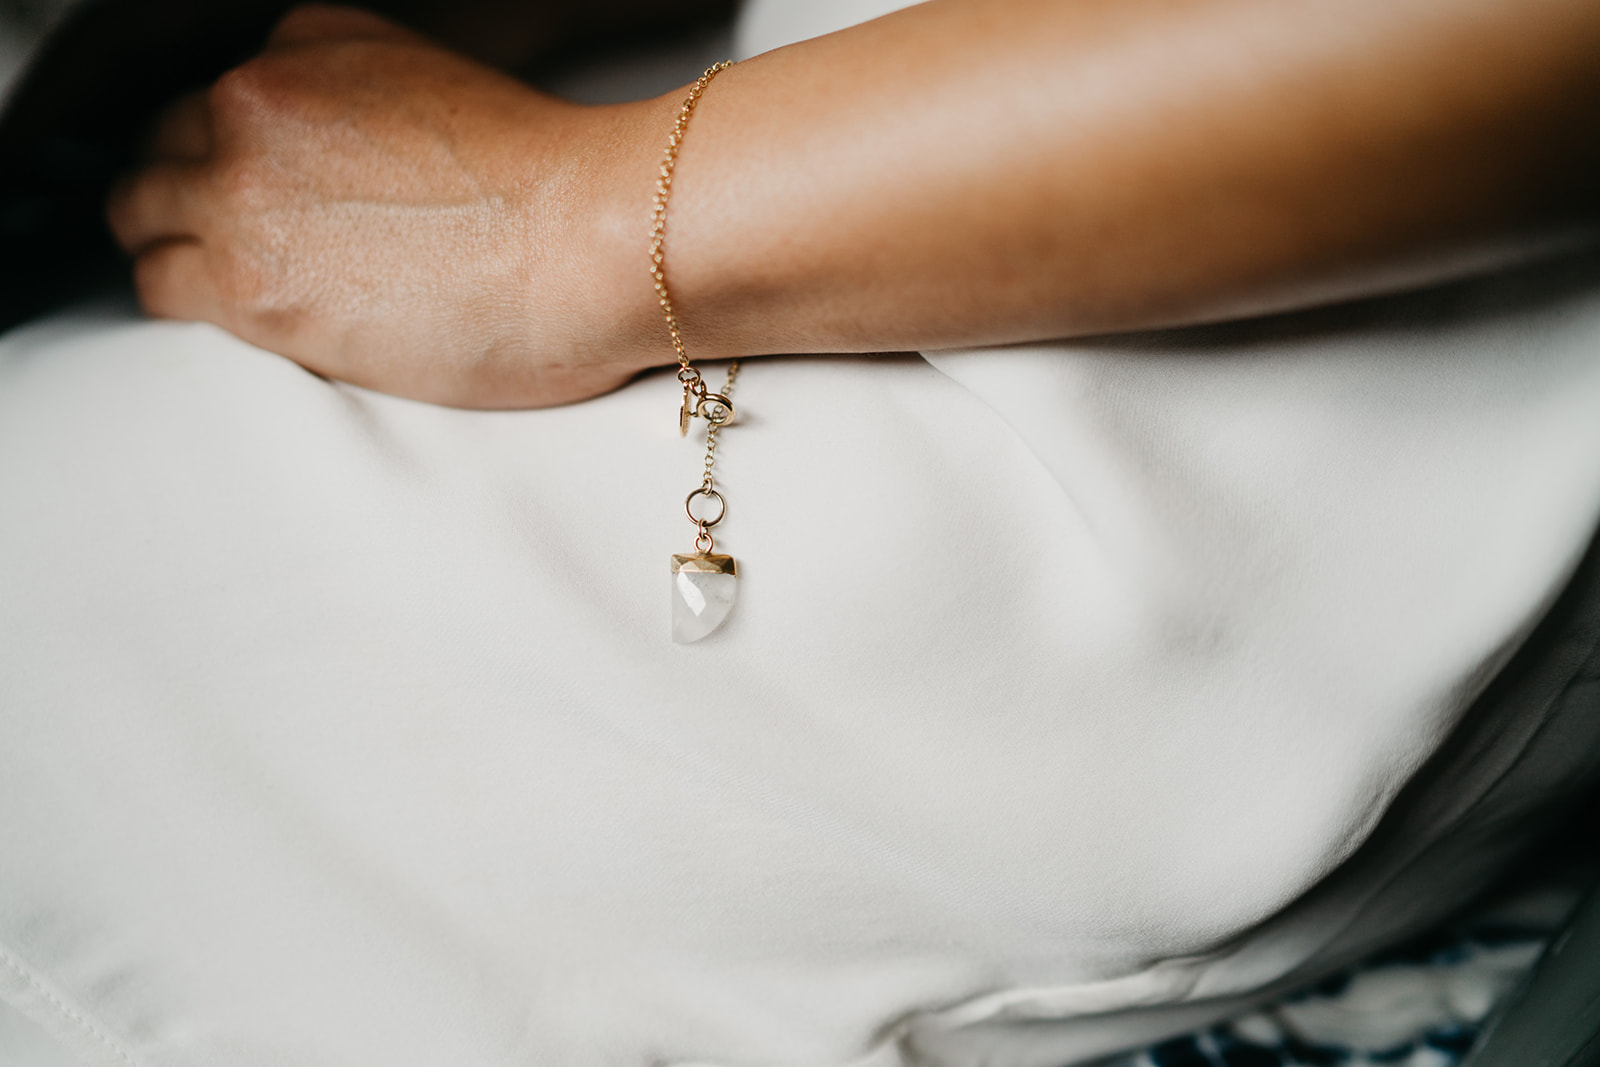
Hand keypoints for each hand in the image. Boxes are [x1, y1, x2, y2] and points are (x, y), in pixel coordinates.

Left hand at [106, 4, 666, 407]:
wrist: (591, 241)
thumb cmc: (552, 187)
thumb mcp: (440, 82)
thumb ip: (359, 97)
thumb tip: (331, 159)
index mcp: (304, 43)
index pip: (217, 94)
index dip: (230, 148)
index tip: (253, 186)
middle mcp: (254, 102)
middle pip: (163, 146)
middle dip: (187, 190)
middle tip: (231, 236)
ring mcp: (241, 191)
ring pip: (138, 213)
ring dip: (171, 243)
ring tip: (224, 279)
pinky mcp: (248, 284)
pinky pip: (156, 285)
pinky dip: (183, 298)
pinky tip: (230, 311)